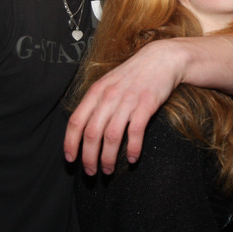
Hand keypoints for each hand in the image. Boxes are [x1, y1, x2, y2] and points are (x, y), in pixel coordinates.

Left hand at [64, 39, 183, 174]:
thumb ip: (96, 102)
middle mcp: (108, 97)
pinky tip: (132, 159)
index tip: (71, 159)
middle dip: (88, 157)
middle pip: (91, 133)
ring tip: (108, 170)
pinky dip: (132, 148)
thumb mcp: (108, 82)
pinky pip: (135, 132)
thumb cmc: (133, 74)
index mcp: (96, 92)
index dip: (70, 143)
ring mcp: (127, 101)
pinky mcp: (146, 105)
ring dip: (108, 158)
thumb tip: (83, 127)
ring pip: (111, 136)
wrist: (161, 59)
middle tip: (91, 172)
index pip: (76, 121)